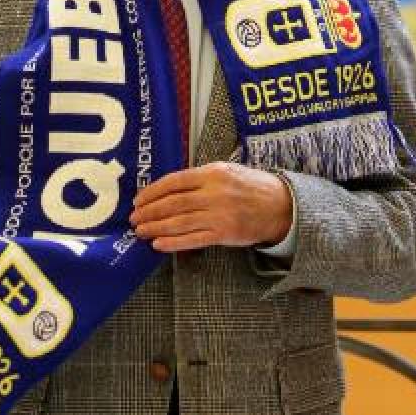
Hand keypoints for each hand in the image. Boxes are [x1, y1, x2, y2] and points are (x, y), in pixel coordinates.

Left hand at [129, 163, 292, 251]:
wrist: (281, 206)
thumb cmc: (252, 187)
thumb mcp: (228, 171)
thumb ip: (201, 178)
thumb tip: (168, 188)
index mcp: (214, 173)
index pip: (174, 181)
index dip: (152, 192)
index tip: (138, 200)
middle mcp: (215, 193)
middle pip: (173, 203)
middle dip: (149, 212)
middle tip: (134, 219)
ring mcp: (220, 214)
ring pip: (179, 222)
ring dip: (156, 228)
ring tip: (141, 232)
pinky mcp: (224, 234)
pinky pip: (193, 239)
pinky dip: (173, 243)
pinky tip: (159, 244)